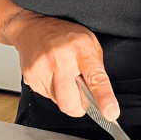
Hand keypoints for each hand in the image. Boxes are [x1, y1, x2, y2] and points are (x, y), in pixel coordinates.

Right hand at [3, 9, 119, 120]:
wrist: (33, 27)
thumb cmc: (65, 36)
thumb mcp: (90, 45)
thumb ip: (96, 72)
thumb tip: (101, 100)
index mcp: (81, 49)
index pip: (95, 78)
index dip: (104, 97)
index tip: (110, 112)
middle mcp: (60, 58)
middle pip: (70, 102)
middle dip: (78, 106)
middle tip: (80, 94)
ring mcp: (42, 68)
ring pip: (58, 102)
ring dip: (64, 96)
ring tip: (63, 76)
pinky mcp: (30, 77)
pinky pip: (46, 96)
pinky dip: (52, 91)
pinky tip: (52, 74)